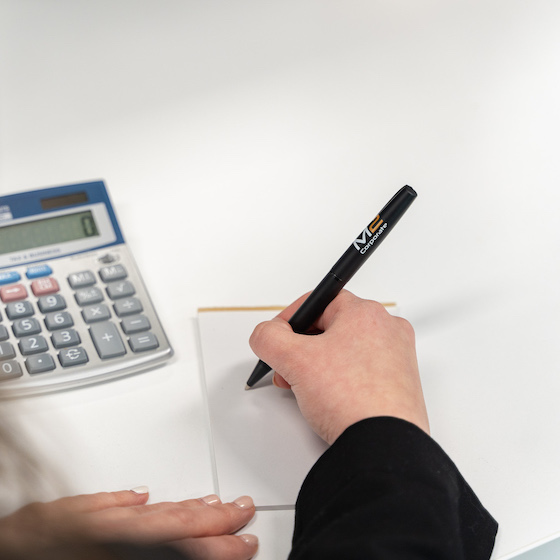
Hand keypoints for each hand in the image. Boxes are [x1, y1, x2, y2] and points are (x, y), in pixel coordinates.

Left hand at [0, 488, 257, 559]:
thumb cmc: (28, 559)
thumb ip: (149, 551)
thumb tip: (186, 549)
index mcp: (115, 547)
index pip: (179, 543)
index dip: (217, 543)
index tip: (243, 541)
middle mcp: (100, 531)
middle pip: (167, 521)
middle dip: (211, 517)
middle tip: (241, 508)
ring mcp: (77, 521)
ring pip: (140, 511)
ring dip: (180, 507)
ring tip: (211, 502)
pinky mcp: (55, 515)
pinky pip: (97, 503)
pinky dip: (122, 500)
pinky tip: (140, 494)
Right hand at [249, 290, 428, 443]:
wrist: (384, 445)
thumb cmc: (354, 401)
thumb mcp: (295, 361)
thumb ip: (269, 338)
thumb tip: (266, 334)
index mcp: (366, 313)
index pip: (319, 301)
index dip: (291, 319)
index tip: (278, 337)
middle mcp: (387, 330)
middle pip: (331, 328)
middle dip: (302, 349)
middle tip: (288, 370)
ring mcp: (396, 358)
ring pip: (345, 351)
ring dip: (319, 367)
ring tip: (308, 391)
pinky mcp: (399, 383)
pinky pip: (362, 372)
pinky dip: (342, 381)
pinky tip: (331, 401)